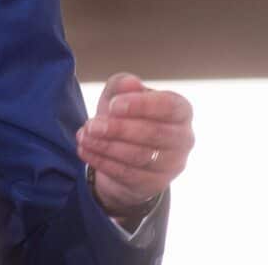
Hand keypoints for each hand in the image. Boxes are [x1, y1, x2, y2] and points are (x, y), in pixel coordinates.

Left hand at [76, 72, 193, 217]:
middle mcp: (184, 138)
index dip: (141, 105)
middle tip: (92, 125)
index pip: (169, 106)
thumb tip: (131, 83)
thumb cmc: (127, 117)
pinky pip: (128, 174)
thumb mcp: (120, 96)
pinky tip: (85, 151)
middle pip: (154, 133)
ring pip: (139, 156)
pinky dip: (103, 162)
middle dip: (119, 129)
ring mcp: (173, 164)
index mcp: (181, 110)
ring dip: (107, 146)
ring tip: (84, 137)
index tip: (113, 105)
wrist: (124, 155)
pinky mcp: (156, 184)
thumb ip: (123, 85)